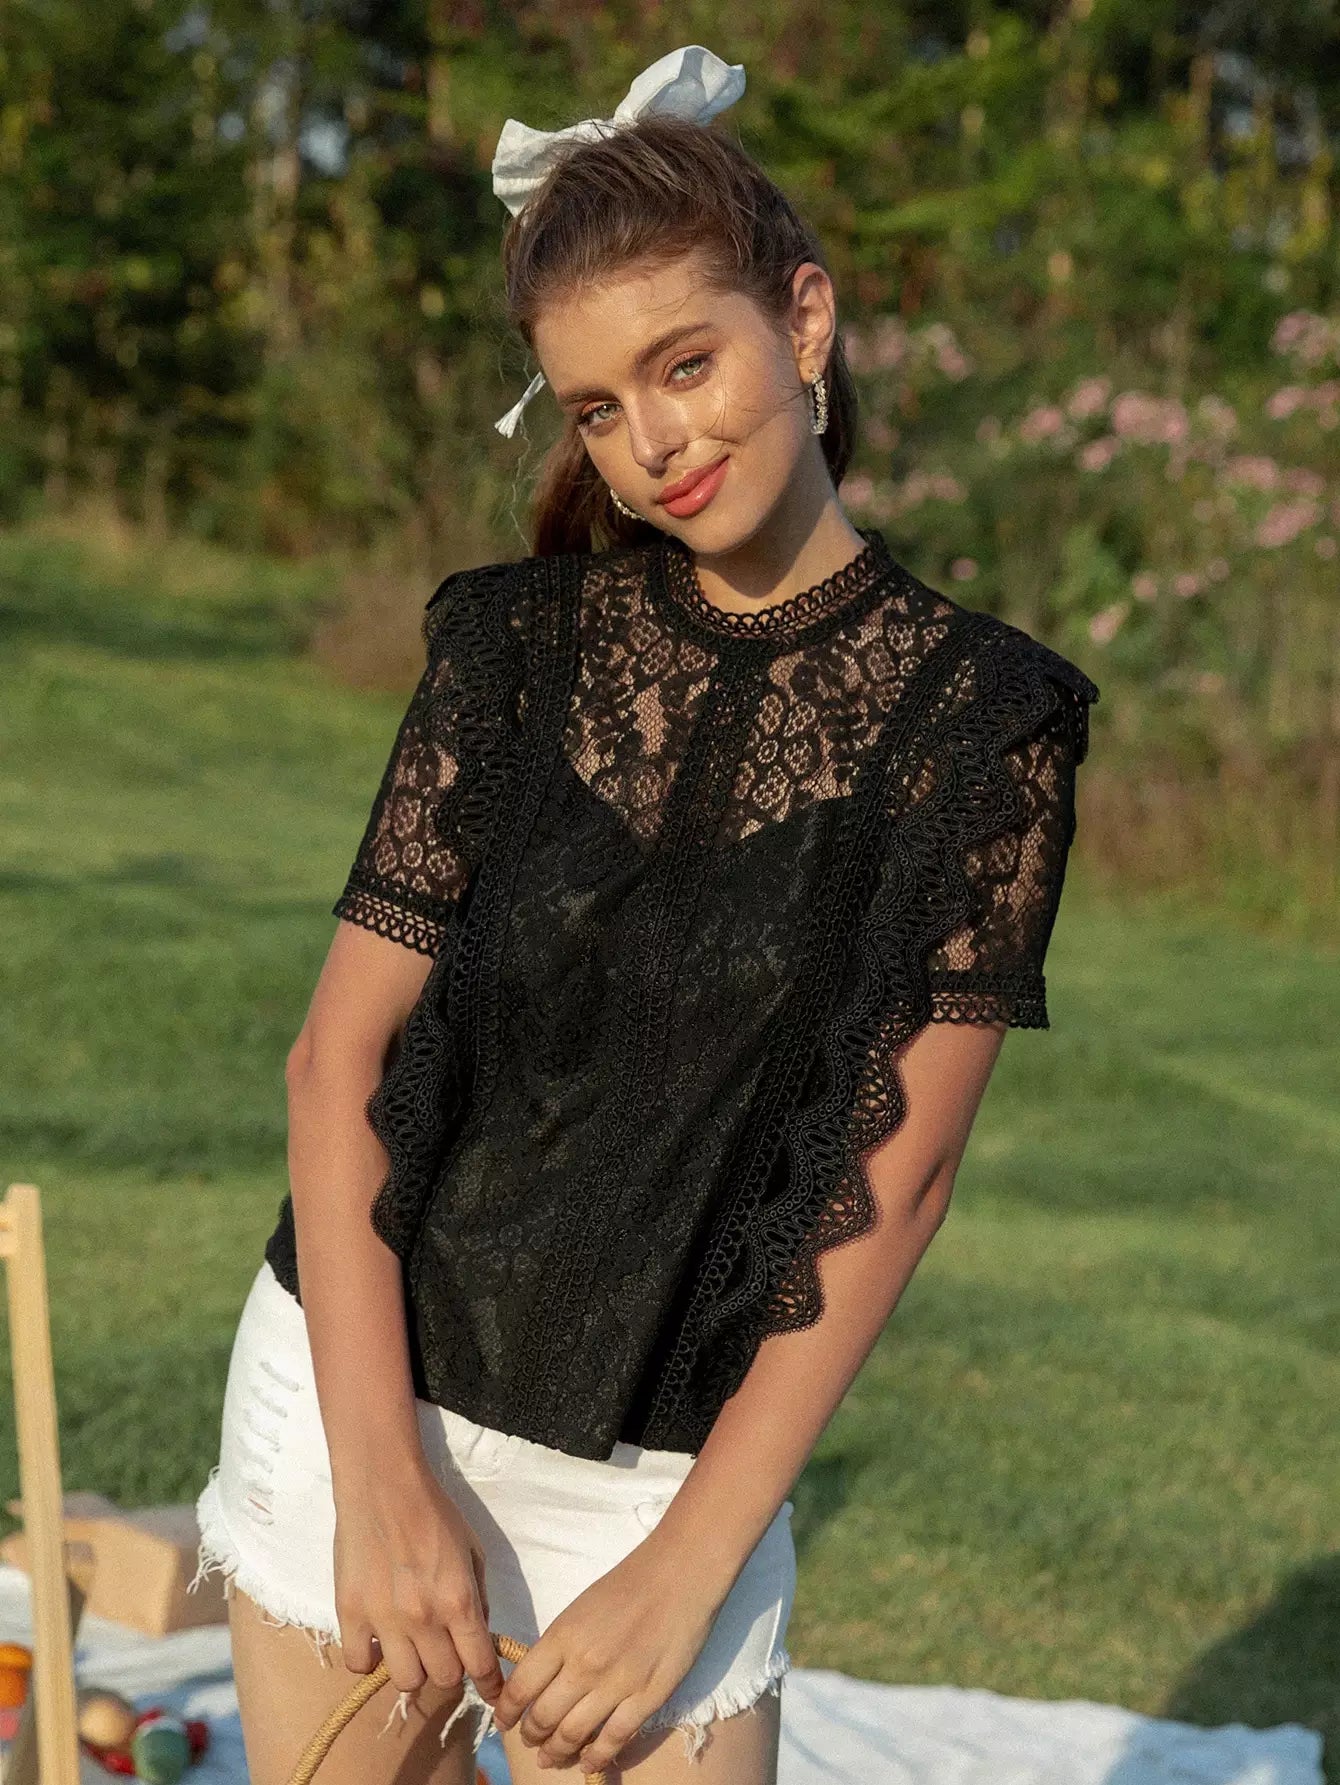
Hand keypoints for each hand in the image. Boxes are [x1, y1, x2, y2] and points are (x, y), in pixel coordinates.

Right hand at [331, 1456, 504, 1710]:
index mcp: (459, 1601)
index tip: (494, 1696)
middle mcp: (424, 1618)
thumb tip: (478, 1635)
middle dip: (452, 1669)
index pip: (480, 1666)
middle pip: (444, 1679)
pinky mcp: (350, 1614)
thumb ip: (478, 1598)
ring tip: (411, 1645)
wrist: (384, 1485)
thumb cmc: (435, 1512)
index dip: (491, 1687)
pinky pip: (359, 1664)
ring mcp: (384, 1620)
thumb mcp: (474, 1550)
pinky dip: (370, 1659)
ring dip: (414, 1668)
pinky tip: (376, 1639)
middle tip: (446, 1649)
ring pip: (406, 1681)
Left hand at [490, 1533, 722, 1773]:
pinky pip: (614, 1740)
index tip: (503, 1722)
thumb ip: (560, 1645)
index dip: (506, 1712)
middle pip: (543, 1718)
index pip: (521, 1688)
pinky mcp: (647, 1698)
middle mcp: (584, 1665)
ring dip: (557, 1752)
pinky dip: (596, 1758)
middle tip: (530, 1741)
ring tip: (551, 1758)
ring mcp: (616, 1685)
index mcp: (563, 1636)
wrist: (680, 1573)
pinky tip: (588, 1762)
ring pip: (573, 1735)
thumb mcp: (580, 1608)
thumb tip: (541, 1679)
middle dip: (531, 1736)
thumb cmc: (629, 1583)